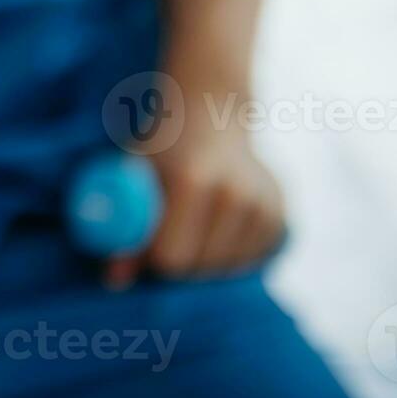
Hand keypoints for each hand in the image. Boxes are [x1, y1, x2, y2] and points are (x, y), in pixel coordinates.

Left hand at [106, 64, 285, 286]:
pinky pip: (249, 262)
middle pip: (199, 268)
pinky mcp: (282, 217)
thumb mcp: (132, 177)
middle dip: (177, 260)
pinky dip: (227, 254)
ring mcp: (267, 207)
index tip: (143, 239)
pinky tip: (216, 222)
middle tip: (165, 229)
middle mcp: (238, 195)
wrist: (211, 115)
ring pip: (225, 270)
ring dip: (203, 258)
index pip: (171, 257)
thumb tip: (115, 282)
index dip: (151, 256)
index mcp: (195, 181)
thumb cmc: (161, 147)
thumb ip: (123, 230)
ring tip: (191, 220)